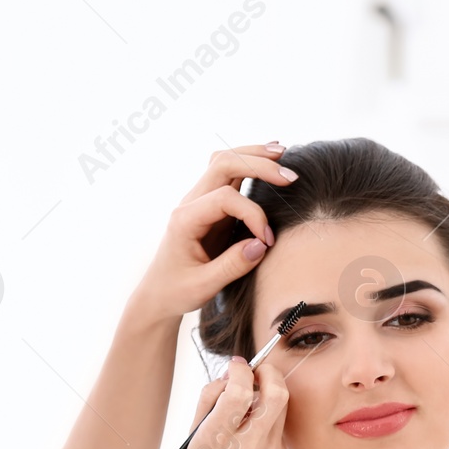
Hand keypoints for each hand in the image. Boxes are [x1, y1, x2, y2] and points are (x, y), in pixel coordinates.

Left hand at [125, 143, 297, 321]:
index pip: (225, 198)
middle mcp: (190, 203)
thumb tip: (262, 244)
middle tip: (290, 177)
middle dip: (258, 165)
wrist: (159, 293)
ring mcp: (199, 201)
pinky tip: (269, 163)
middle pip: (224, 163)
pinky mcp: (210, 205)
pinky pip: (229, 174)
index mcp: (185, 220)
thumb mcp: (204, 286)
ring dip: (254, 156)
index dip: (253, 214)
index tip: (267, 241)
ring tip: (282, 155)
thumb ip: (233, 266)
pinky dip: (249, 164)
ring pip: (225, 161)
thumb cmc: (177, 291)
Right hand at [174, 357, 288, 448]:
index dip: (240, 370)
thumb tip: (231, 374)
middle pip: (276, 393)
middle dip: (269, 372)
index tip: (236, 366)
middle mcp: (249, 448)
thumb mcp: (193, 441)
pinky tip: (252, 430)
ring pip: (282, 408)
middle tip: (257, 371)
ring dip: (270, 393)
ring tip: (251, 400)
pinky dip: (268, 419)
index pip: (239, 390)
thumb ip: (209, 403)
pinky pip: (279, 429)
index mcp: (219, 441)